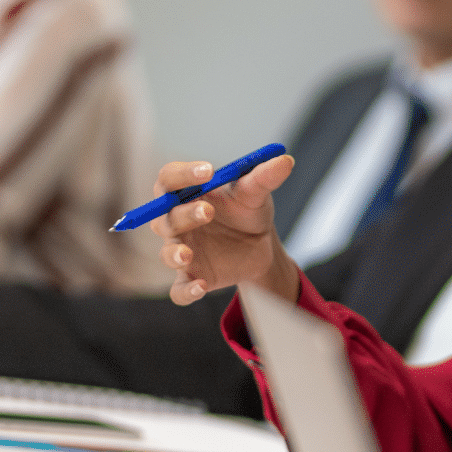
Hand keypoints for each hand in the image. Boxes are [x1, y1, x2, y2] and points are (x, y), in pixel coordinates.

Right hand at [154, 154, 299, 305]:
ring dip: (174, 253)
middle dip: (185, 214)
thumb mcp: (256, 192)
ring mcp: (182, 250)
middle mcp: (177, 222)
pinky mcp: (192, 277)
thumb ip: (265, 176)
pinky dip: (186, 291)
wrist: (258, 244)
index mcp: (186, 194)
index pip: (169, 179)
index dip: (183, 174)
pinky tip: (200, 287)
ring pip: (167, 253)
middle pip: (165, 216)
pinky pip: (179, 290)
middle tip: (208, 211)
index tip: (207, 171)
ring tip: (187, 254)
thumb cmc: (247, 210)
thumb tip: (286, 160)